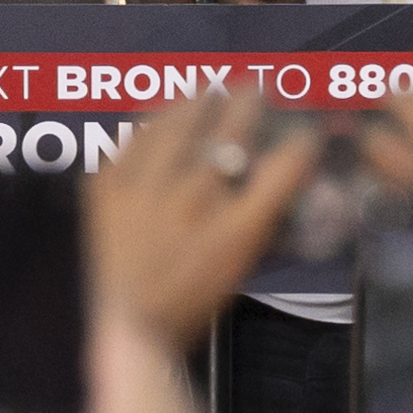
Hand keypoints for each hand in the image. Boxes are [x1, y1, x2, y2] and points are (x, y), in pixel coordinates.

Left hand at [86, 91, 321, 349]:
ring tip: (210, 87)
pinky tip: (163, 111)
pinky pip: (133, 136)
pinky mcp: (108, 185)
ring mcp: (146, 188)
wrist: (130, 325)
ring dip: (200, 99)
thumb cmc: (194, 298)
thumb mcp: (242, 263)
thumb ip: (264, 217)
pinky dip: (153, 120)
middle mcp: (194, 200)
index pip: (283, 168)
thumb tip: (282, 173)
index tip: (305, 128)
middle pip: (230, 132)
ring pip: (178, 122)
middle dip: (249, 102)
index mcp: (235, 229)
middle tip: (254, 88)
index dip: (301, 141)